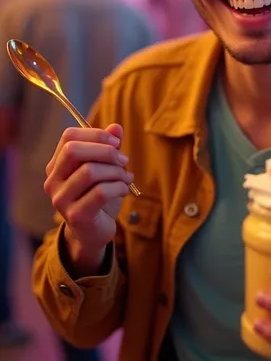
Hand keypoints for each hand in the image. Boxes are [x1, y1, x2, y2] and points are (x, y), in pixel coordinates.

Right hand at [44, 124, 132, 271]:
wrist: (93, 233)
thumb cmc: (98, 196)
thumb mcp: (104, 168)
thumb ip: (108, 147)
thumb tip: (116, 127)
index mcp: (56, 165)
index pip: (69, 137)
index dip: (95, 134)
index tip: (116, 141)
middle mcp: (52, 181)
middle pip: (73, 151)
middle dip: (105, 150)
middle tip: (123, 159)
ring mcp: (61, 199)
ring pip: (89, 171)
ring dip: (116, 171)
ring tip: (127, 177)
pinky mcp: (75, 215)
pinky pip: (100, 192)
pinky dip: (118, 187)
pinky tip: (124, 189)